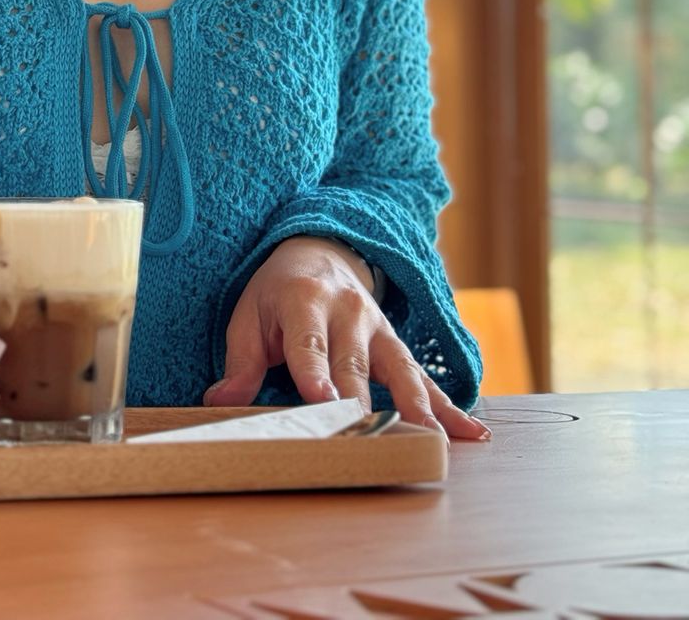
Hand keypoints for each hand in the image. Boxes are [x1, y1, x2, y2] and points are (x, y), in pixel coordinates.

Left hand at [203, 236, 491, 443]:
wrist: (320, 250)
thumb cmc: (277, 293)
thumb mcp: (248, 315)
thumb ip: (239, 361)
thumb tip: (221, 402)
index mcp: (305, 301)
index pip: (308, 342)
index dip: (314, 372)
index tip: (322, 401)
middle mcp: (348, 312)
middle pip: (354, 365)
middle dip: (362, 405)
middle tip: (369, 442)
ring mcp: (379, 328)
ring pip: (399, 371)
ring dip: (417, 408)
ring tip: (432, 442)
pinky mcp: (396, 345)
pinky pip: (424, 376)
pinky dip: (448, 406)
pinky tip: (471, 433)